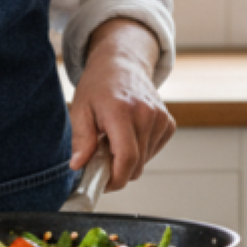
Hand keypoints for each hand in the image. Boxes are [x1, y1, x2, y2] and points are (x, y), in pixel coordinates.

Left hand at [69, 19, 174, 192]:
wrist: (122, 63)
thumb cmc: (99, 84)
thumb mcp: (80, 108)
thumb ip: (81, 139)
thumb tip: (78, 165)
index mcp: (121, 111)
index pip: (126, 158)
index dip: (116, 179)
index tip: (103, 183)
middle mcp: (146, 114)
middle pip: (136, 165)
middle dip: (117, 170)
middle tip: (101, 156)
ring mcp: (160, 118)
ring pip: (145, 161)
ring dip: (129, 159)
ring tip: (115, 139)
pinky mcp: (168, 123)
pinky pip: (154, 151)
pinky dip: (141, 151)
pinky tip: (130, 135)